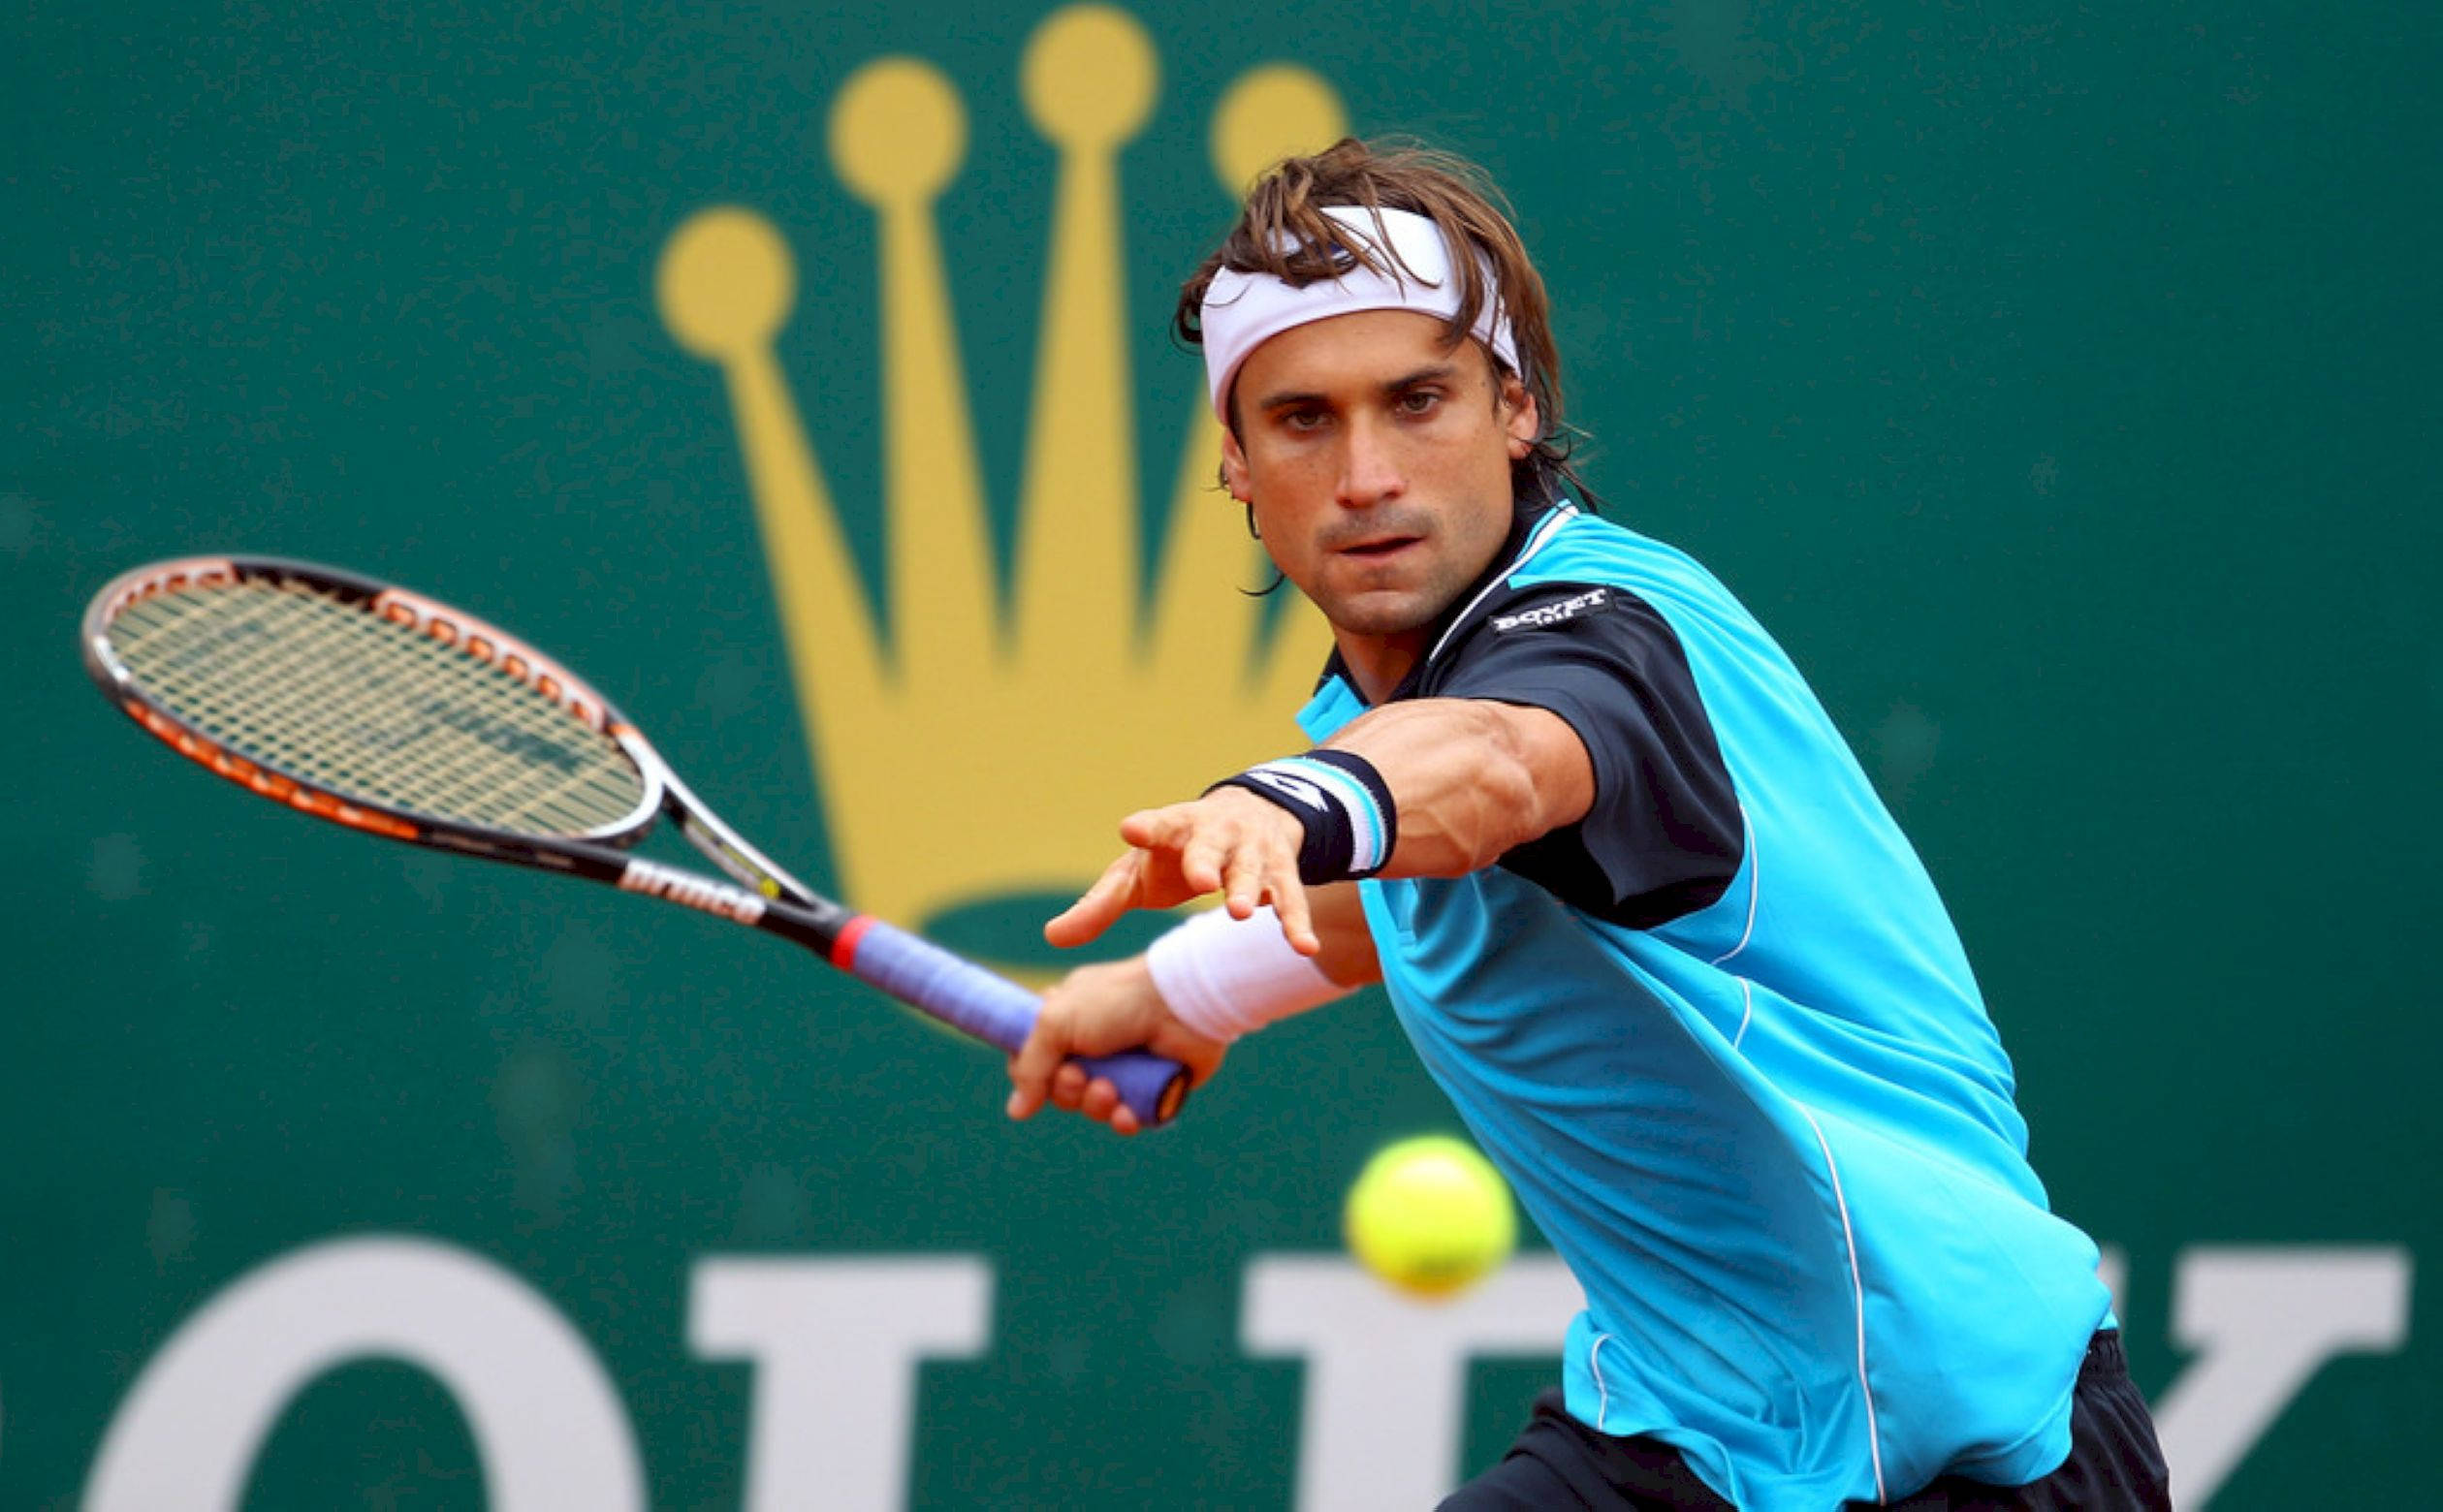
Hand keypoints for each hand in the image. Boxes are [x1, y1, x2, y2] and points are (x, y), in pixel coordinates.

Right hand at [1006, 955, 1228, 1135]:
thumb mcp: (1056, 1022)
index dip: (1031, 1075)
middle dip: (1067, 1090)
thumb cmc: (1116, 1002)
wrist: (1180, 1004)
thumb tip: (1016, 1111)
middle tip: (1079, 1075)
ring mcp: (1124, 1068)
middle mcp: (1094, 1046)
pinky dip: (1124, 1119)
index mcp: (1069, 1021)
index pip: (1035, 1060)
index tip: (1035, 1073)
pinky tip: (1126, 1112)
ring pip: (1093, 1108)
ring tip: (1108, 1089)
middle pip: (1061, 1091)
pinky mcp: (1151, 1088)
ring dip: (1095, 1105)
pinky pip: (1128, 1118)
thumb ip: (1030, 1066)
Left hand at [1044, 789, 1319, 955]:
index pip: (1157, 825)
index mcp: (1171, 830)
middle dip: (1206, 862)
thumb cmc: (1175, 855)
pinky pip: (1290, 899)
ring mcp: (1251, 851)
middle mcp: (1214, 834)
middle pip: (1209, 847)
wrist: (1249, 817)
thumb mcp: (1134, 875)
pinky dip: (1297, 923)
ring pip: (1251, 870)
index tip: (1132, 828)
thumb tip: (1052, 938)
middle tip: (1202, 882)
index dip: (1147, 827)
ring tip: (1239, 914)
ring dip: (1247, 889)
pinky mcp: (1280, 872)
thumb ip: (1098, 907)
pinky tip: (1306, 948)